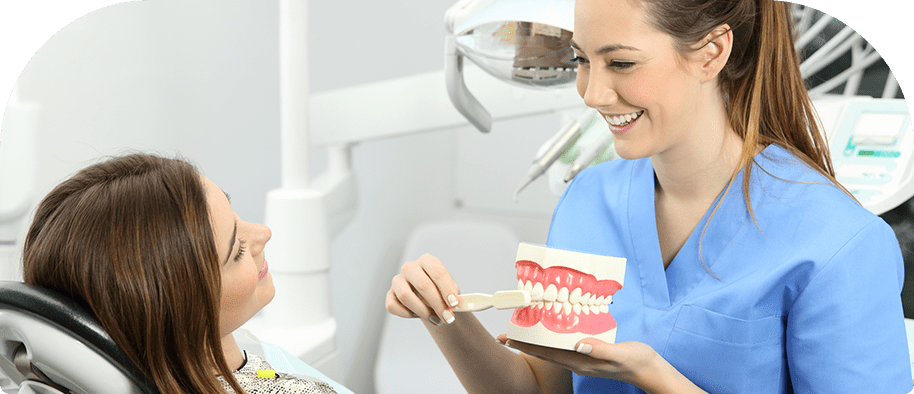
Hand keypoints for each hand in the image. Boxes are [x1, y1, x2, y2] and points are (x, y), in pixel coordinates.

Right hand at [385, 253, 460, 326]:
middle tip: (448, 318)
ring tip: (436, 320)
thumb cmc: (441, 292)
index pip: (437, 272)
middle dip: (437, 304)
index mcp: (427, 261)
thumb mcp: (452, 290)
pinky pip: (394, 306)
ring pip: (405, 296)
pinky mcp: (389, 294)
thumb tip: (457, 304)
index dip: (446, 289)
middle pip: (422, 285)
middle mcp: (409, 267)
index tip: (454, 304)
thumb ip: (454, 295)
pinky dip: (408, 314)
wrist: (430, 300)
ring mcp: (397, 280)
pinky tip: (419, 316)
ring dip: (423, 312)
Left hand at [496, 334, 686, 391]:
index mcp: (581, 362)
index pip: (547, 354)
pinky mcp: (588, 354)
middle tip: (505, 335)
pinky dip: (551, 339)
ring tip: (521, 331)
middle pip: (544, 353)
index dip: (526, 346)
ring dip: (535, 341)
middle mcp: (577, 362)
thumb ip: (600, 349)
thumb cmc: (637, 360)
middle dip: (524, 344)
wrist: (649, 369)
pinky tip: (549, 331)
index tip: (508, 339)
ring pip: (552, 350)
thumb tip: (579, 344)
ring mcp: (582, 359)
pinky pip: (564, 346)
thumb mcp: (620, 353)